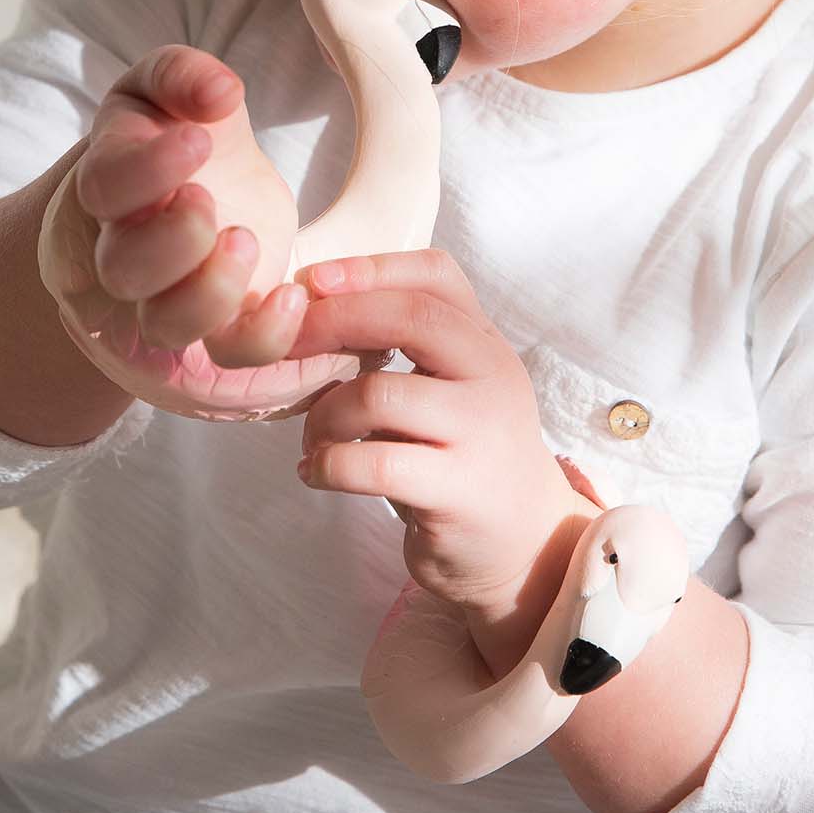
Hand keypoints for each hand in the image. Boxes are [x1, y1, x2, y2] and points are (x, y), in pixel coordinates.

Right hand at [70, 44, 307, 362]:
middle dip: (171, 240)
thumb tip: (219, 91)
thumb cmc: (174, 131)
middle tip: (210, 201)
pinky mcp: (218, 327)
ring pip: (167, 324)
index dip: (146, 170)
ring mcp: (167, 298)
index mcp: (110, 181)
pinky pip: (231, 354)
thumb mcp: (169, 88)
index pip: (105, 186)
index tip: (198, 139)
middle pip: (123, 270)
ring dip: (209, 291)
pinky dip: (265, 334)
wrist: (186, 186)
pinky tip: (292, 293)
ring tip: (246, 241)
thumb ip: (182, 74)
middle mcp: (125, 249)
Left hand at [290, 249, 589, 614]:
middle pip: (411, 318)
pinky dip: (328, 465)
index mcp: (486, 342)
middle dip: (335, 322)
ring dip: (323, 414)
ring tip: (313, 439)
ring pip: (378, 394)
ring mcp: (481, 433)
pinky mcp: (459, 491)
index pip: (437, 274)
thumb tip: (311, 307)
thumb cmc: (462, 454)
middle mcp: (493, 377)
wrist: (524, 545)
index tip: (314, 279)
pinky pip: (372, 463)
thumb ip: (410, 347)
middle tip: (289, 347)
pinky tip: (315, 473)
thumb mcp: (453, 387)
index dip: (372, 267)